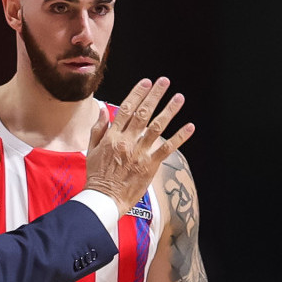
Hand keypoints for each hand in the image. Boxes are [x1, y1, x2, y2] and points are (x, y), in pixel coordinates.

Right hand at [85, 77, 193, 213]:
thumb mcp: (91, 149)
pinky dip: (180, 137)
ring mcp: (140, 153)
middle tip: (164, 81)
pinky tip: (190, 126)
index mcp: (112, 137)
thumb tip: (103, 109)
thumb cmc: (97, 176)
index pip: (125, 109)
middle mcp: (127, 142)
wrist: (104, 199)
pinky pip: (167, 148)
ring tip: (179, 97)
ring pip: (157, 127)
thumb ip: (98, 128)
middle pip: (143, 113)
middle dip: (154, 95)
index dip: (137, 94)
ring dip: (170, 111)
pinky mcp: (150, 165)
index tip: (145, 82)